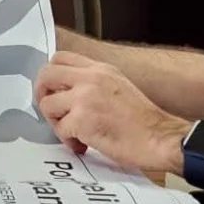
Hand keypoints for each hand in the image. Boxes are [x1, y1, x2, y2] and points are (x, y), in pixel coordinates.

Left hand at [34, 51, 187, 173]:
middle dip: (42, 96)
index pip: (59, 58)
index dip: (50, 76)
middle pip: (45, 76)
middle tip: (53, 113)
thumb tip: (65, 92)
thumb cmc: (144, 121)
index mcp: (100, 69)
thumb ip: (93, 83)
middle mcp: (90, 78)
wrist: (161, 138)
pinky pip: (60, 130)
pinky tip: (84, 145)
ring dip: (56, 123)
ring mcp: (85, 98)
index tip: (53, 92)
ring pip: (47, 105)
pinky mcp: (82, 120)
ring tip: (74, 134)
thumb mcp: (119, 87)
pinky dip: (69, 141)